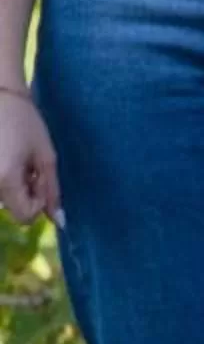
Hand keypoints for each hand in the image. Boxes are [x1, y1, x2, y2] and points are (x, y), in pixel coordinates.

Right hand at [0, 85, 58, 224]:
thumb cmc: (25, 122)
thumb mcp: (46, 156)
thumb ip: (52, 190)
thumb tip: (59, 221)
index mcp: (5, 179)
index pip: (24, 217)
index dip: (38, 203)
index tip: (40, 180)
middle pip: (12, 207)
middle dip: (26, 193)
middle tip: (30, 166)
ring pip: (3, 197)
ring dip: (15, 185)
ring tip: (18, 158)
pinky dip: (4, 177)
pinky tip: (8, 156)